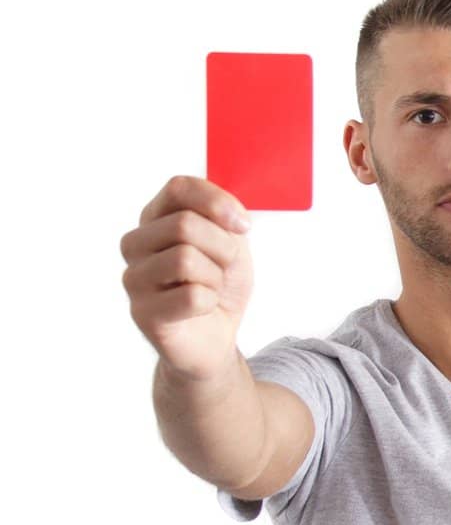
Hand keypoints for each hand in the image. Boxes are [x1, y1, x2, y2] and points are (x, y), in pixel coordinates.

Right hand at [122, 175, 255, 380]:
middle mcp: (136, 244)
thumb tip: (229, 210)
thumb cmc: (218, 285)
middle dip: (222, 247)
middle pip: (184, 224)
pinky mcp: (142, 312)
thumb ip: (224, 218)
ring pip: (186, 259)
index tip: (243, 225)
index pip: (178, 187)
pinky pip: (191, 296)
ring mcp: (134, 278)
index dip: (216, 201)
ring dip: (216, 277)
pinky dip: (210, 302)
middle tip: (225, 267)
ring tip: (210, 287)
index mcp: (155, 218)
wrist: (214, 337)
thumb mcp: (230, 243)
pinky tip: (201, 308)